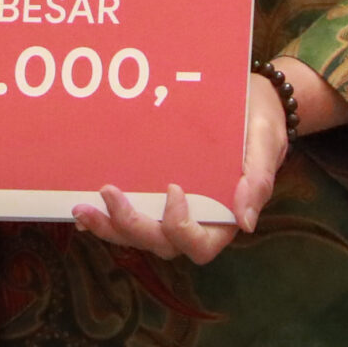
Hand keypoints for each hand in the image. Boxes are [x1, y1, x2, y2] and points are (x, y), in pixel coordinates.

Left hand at [71, 71, 290, 263]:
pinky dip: (106, 218)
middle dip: (131, 225)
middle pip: (160, 242)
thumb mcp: (265, 144)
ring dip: (110, 227)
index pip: (199, 245)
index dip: (181, 227)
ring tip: (82, 208)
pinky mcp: (153, 195)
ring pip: (139, 235)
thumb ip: (258, 181)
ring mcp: (170, 211)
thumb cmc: (259, 122)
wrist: (248, 101)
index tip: (173, 188)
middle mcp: (194, 221)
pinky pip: (130, 216)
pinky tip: (83, 208)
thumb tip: (244, 223)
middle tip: (108, 192)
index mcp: (223, 216)